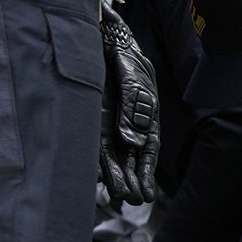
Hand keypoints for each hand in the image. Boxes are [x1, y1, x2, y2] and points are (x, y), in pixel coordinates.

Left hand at [97, 0, 159, 204]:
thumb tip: (132, 144)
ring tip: (117, 197)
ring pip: (113, 157)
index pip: (148, 152)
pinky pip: (93, 147)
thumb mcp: (133, 83)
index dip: (147, 173)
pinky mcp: (92, 123)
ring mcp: (109, 127)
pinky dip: (94, 162)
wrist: (104, 41)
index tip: (145, 194)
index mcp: (146, 120)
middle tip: (130, 200)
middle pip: (131, 159)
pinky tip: (95, 178)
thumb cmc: (125, 61)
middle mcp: (128, 127)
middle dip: (131, 180)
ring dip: (115, 177)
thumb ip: (133, 111)